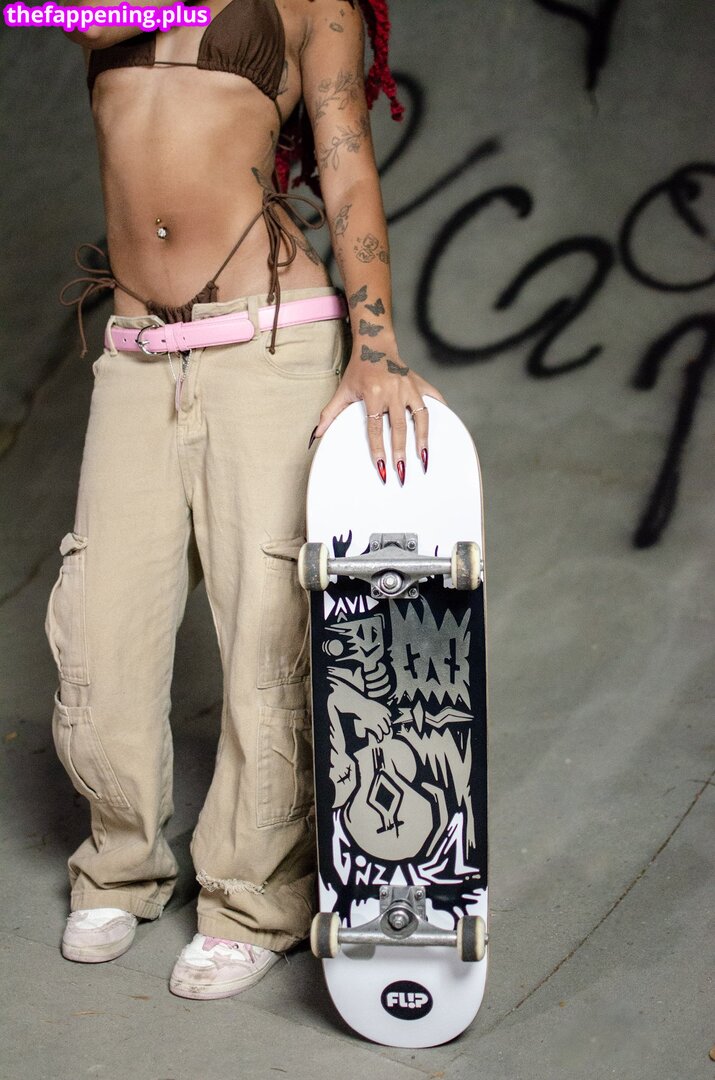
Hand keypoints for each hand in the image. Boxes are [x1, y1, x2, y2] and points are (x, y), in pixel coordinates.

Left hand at [311, 335, 445, 483]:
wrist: (375, 345)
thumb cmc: (359, 371)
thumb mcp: (342, 391)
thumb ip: (330, 414)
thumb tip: (316, 436)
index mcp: (373, 394)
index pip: (375, 428)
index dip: (378, 450)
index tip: (382, 468)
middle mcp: (394, 391)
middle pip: (399, 427)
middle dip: (401, 452)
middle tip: (402, 472)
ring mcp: (410, 387)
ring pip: (421, 417)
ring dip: (423, 439)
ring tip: (424, 459)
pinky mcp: (420, 383)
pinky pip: (434, 399)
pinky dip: (441, 412)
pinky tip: (444, 429)